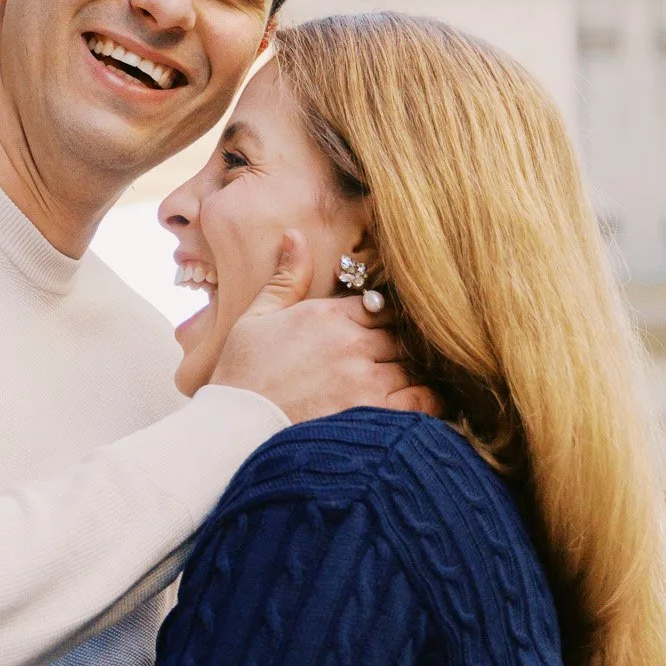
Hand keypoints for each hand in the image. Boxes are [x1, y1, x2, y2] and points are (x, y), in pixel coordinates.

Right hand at [210, 232, 439, 424]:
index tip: (387, 331)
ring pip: (414, 367)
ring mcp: (366, 380)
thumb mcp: (256, 318)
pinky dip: (430, 401)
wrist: (235, 430)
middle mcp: (353, 344)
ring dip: (415, 374)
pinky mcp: (373, 415)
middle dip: (403, 347)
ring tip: (413, 382)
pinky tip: (427, 404)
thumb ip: (286, 278)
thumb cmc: (241, 376)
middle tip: (402, 359)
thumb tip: (295, 235)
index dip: (388, 319)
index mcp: (328, 316)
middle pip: (403, 336)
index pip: (383, 306)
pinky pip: (421, 401)